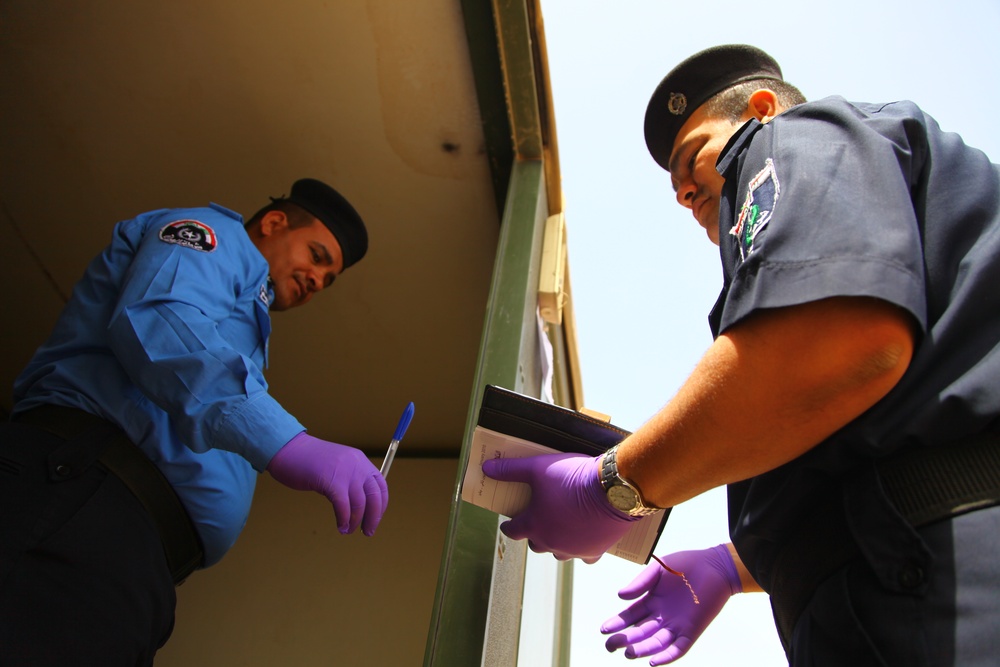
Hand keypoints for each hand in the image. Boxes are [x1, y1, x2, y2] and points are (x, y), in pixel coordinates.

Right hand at [266, 431, 388, 535]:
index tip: (375, 519)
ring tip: (348, 530)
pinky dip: (343, 519)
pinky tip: (340, 526)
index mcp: (360, 460)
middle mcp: (357, 465)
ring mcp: (345, 472)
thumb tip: (360, 506)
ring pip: (359, 504)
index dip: (380, 506)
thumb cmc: (309, 461)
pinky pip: (343, 506)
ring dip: (355, 521)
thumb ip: (350, 479)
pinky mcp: (330, 480)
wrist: (289, 449)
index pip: (381, 486)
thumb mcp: (338, 465)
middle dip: (373, 518)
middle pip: (374, 497)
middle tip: (368, 531)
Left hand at [481, 452, 636, 562]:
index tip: (508, 524)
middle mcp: (551, 542)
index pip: (513, 531)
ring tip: (560, 529)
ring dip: (556, 543)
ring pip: (559, 552)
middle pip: (535, 544)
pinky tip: (584, 539)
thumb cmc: (572, 478)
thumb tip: (486, 468)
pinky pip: (585, 557)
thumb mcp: (538, 468)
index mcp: (534, 524)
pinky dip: (582, 549)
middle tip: (537, 521)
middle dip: (533, 533)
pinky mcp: (595, 550)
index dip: (508, 526)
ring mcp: (573, 549)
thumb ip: (511, 470)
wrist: (612, 490)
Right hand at [601, 544, 741, 664]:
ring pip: (655, 643)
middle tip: (610, 646)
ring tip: (628, 653)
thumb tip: (620, 597)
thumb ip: (639, 583)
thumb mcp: (658, 571)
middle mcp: (661, 616)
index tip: (603, 629)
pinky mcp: (691, 630)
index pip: (630, 616)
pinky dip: (666, 656)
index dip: (616, 623)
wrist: (715, 566)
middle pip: (639, 632)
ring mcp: (676, 625)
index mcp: (651, 601)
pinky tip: (653, 662)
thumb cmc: (687, 564)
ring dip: (642, 649)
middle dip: (623, 640)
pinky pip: (678, 648)